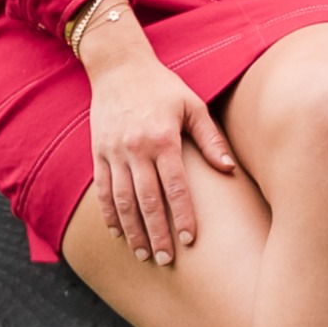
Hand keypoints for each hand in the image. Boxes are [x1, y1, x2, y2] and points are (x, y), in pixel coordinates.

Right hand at [82, 15, 236, 263]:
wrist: (118, 67)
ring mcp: (113, 152)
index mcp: (163, 138)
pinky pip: (102, 189)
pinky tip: (118, 233)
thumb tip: (229, 169)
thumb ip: (210, 139)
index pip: (175, 186)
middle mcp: (136, 148)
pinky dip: (109, 214)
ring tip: (142, 254)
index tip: (191, 240)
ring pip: (122, 200)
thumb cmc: (162, 87)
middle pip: (147, 200)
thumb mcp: (192, 105)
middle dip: (157, 233)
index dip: (183, 215)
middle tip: (165, 259)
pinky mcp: (98, 152)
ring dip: (132, 230)